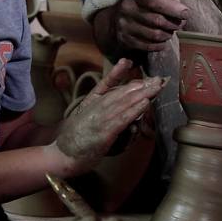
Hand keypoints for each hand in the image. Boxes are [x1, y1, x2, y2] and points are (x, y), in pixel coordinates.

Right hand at [51, 59, 165, 174]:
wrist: (62, 153)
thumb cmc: (74, 138)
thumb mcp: (84, 117)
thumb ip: (98, 109)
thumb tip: (112, 104)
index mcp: (91, 100)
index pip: (109, 83)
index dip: (123, 75)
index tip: (134, 66)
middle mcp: (97, 106)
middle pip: (123, 92)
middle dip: (142, 85)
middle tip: (159, 79)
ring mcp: (101, 118)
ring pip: (125, 102)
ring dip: (143, 94)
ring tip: (157, 86)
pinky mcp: (105, 132)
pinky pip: (123, 118)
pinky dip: (135, 110)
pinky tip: (146, 104)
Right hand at [112, 0, 189, 51]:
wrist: (117, 14)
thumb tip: (181, 11)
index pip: (155, 2)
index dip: (172, 9)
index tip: (186, 14)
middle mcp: (127, 8)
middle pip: (157, 20)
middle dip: (173, 24)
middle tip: (180, 24)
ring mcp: (124, 25)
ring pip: (154, 35)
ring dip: (168, 34)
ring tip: (170, 31)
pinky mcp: (125, 39)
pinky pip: (148, 46)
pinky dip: (160, 45)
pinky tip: (163, 40)